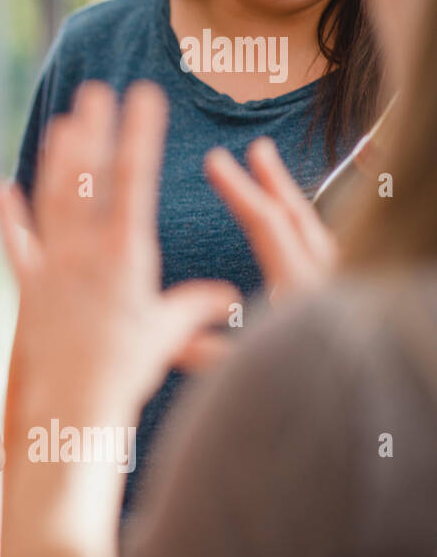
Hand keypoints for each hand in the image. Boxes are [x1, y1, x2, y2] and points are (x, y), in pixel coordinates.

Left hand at [0, 81, 237, 429]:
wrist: (70, 407)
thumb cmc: (127, 374)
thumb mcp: (167, 334)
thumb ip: (194, 307)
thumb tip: (228, 296)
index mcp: (126, 256)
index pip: (135, 181)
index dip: (138, 133)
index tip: (143, 94)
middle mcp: (84, 253)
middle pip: (88, 179)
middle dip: (95, 131)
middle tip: (97, 89)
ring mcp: (52, 266)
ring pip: (52, 200)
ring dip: (56, 159)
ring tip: (63, 121)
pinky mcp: (27, 288)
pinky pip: (17, 243)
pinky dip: (8, 216)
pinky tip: (1, 187)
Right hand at [168, 139, 339, 375]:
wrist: (384, 407)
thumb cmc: (316, 388)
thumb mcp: (255, 374)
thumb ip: (212, 356)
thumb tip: (171, 342)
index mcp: (301, 287)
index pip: (265, 224)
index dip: (238, 189)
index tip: (215, 159)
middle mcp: (331, 279)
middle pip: (300, 217)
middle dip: (274, 181)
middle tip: (257, 149)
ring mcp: (349, 286)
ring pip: (321, 234)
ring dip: (295, 205)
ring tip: (277, 186)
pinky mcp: (358, 299)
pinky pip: (337, 252)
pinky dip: (317, 233)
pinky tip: (311, 235)